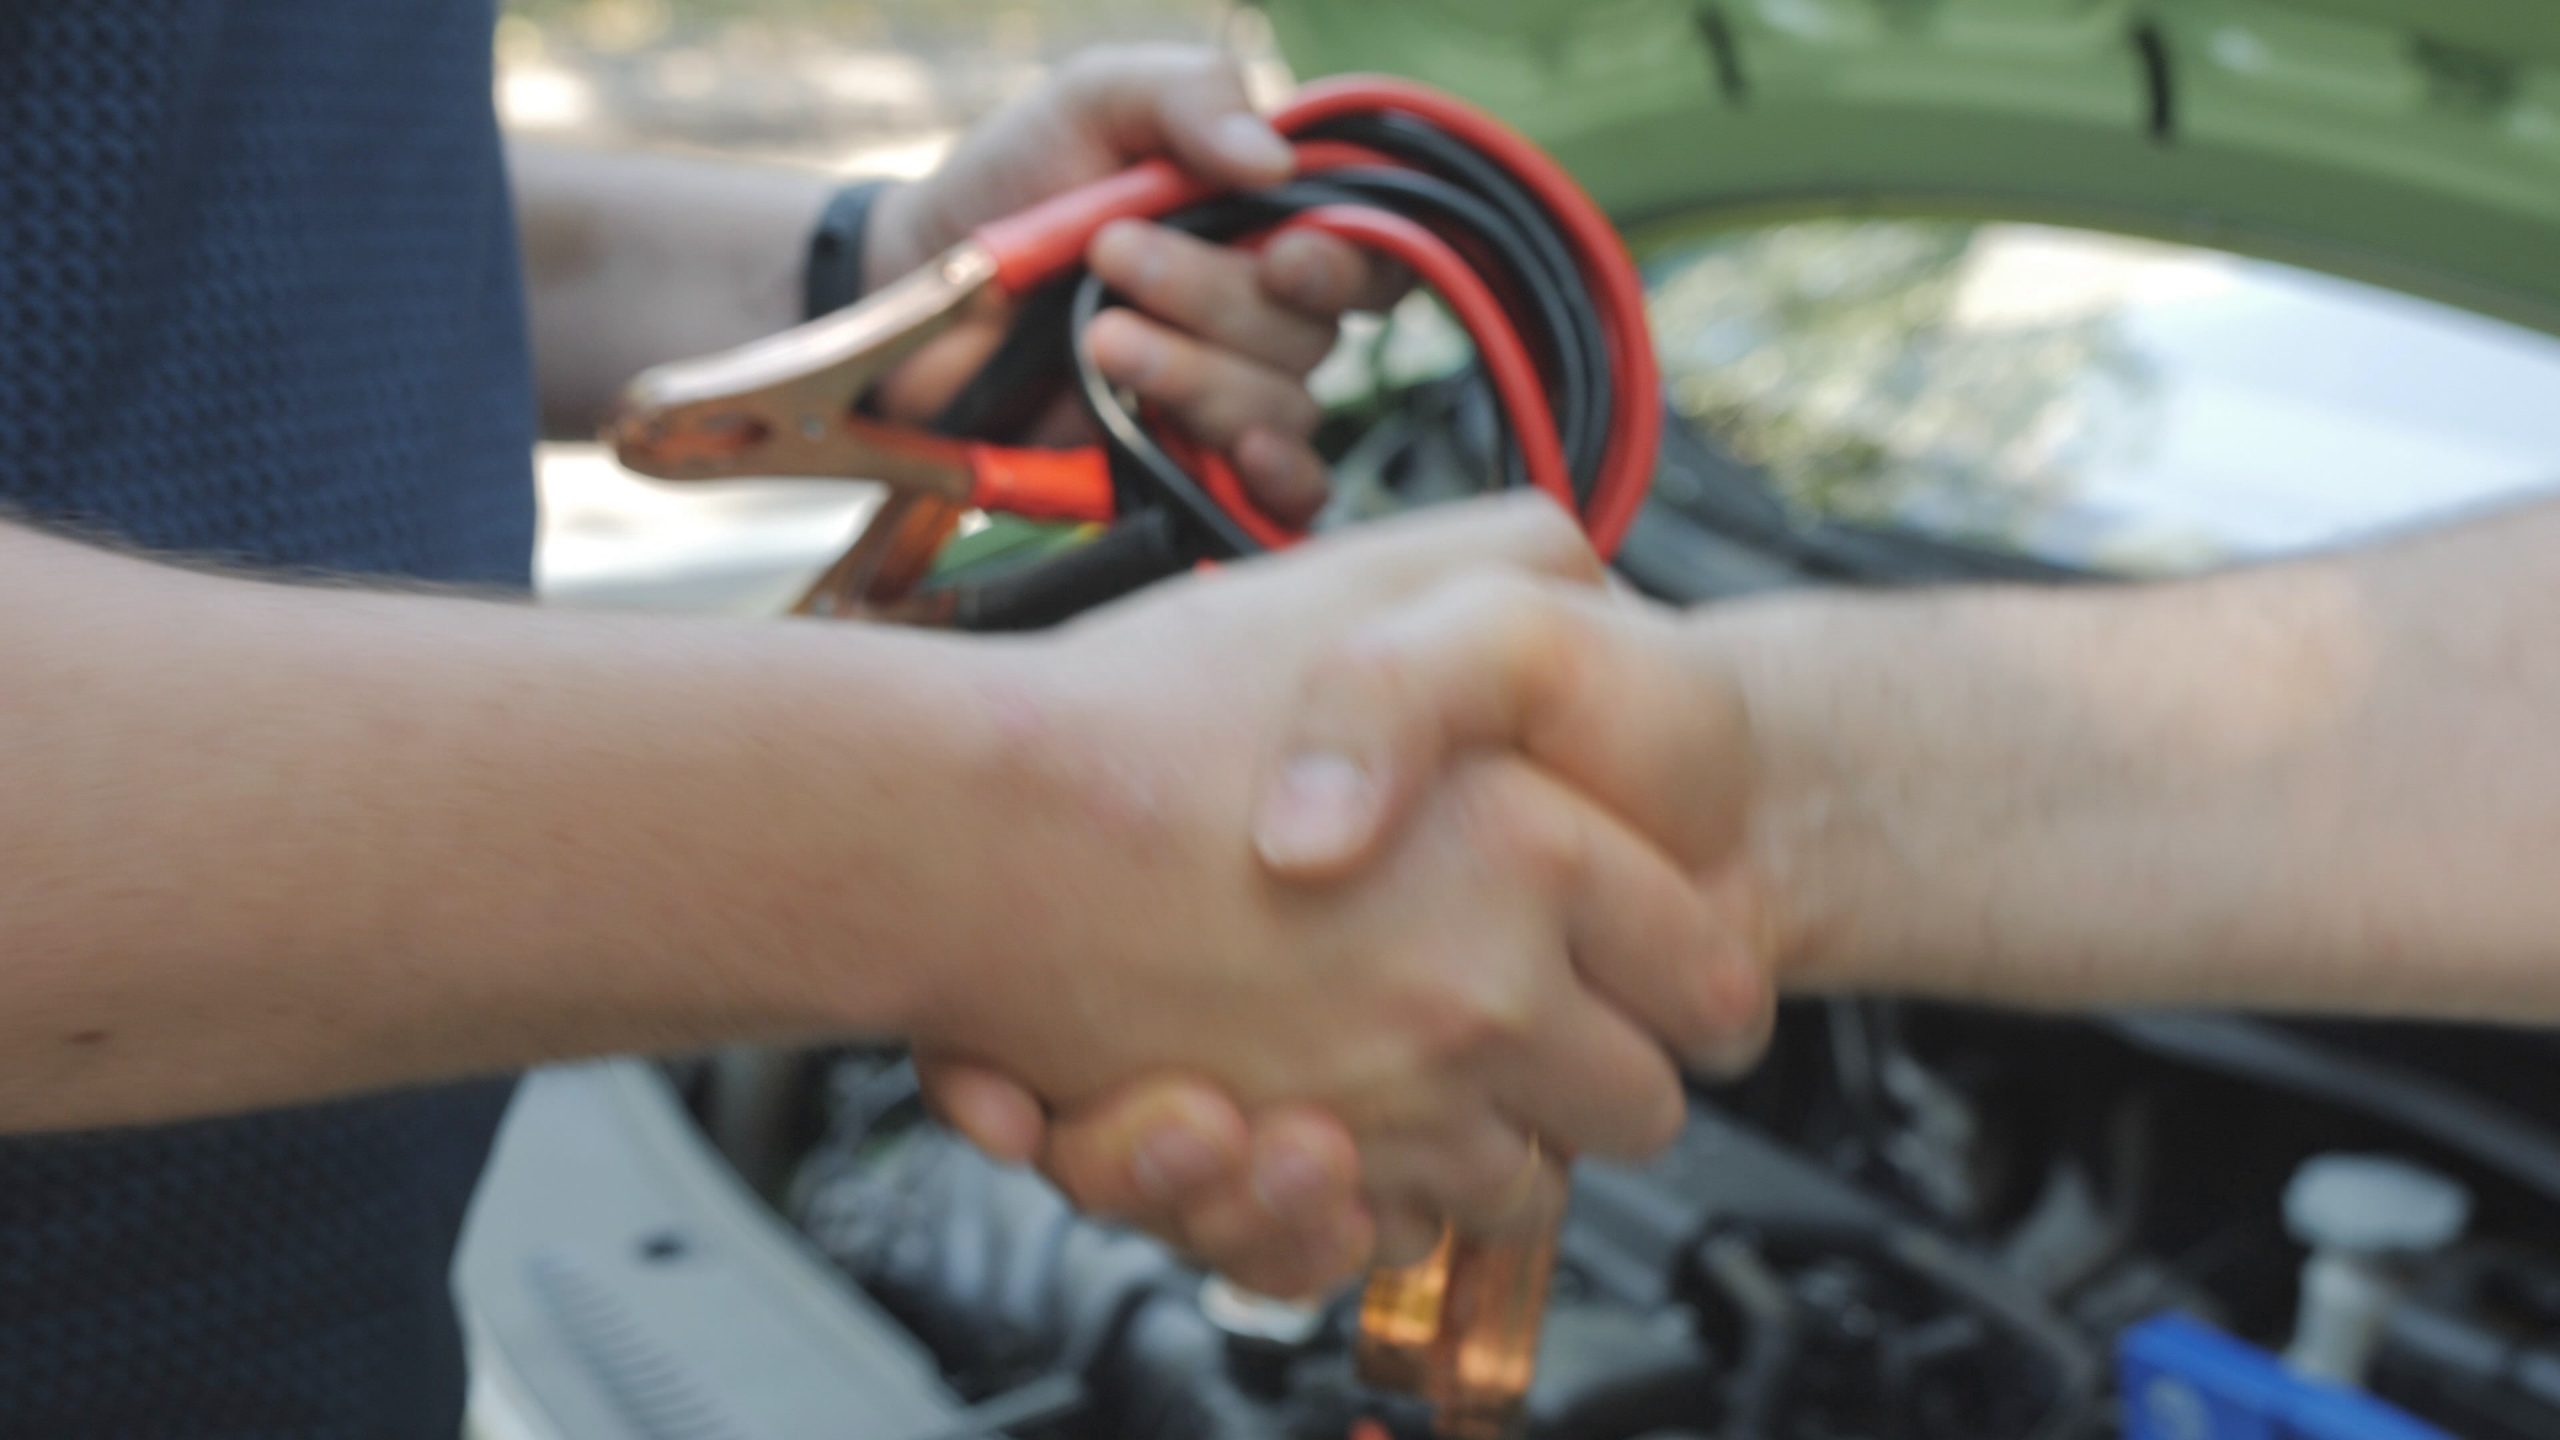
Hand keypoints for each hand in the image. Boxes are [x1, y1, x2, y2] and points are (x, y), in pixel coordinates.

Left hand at [861, 46, 1404, 524]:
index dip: (1348, 262)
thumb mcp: (1094, 100)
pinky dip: (1275, 479)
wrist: (911, 283)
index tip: (1279, 254)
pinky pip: (1282, 495)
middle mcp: (1268, 312)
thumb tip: (1274, 158)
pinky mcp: (1191, 465)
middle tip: (1112, 257)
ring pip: (1283, 404)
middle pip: (1313, 331)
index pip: (1371, 254)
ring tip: (1096, 335)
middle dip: (1214, 298)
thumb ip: (1188, 95)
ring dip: (1192, 370)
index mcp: (1270, 221)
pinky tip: (1233, 454)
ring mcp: (1231, 393)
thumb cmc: (1012, 180)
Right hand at [905, 498, 1752, 1288]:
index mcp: (1536, 851)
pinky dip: (1374, 1200)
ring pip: (1516, 1183)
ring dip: (1480, 1136)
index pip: (1711, 984)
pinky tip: (1325, 1109)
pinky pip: (1396, 1237)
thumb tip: (1607, 587)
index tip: (1659, 966)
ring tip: (1403, 1046)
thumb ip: (1531, 562)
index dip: (1687, 973)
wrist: (954, 820)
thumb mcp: (1381, 576)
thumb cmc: (1152, 701)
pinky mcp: (1288, 1176)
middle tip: (1537, 1011)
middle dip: (1597, 1073)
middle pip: (1636, 1109)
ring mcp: (1387, 1101)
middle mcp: (1481, 994)